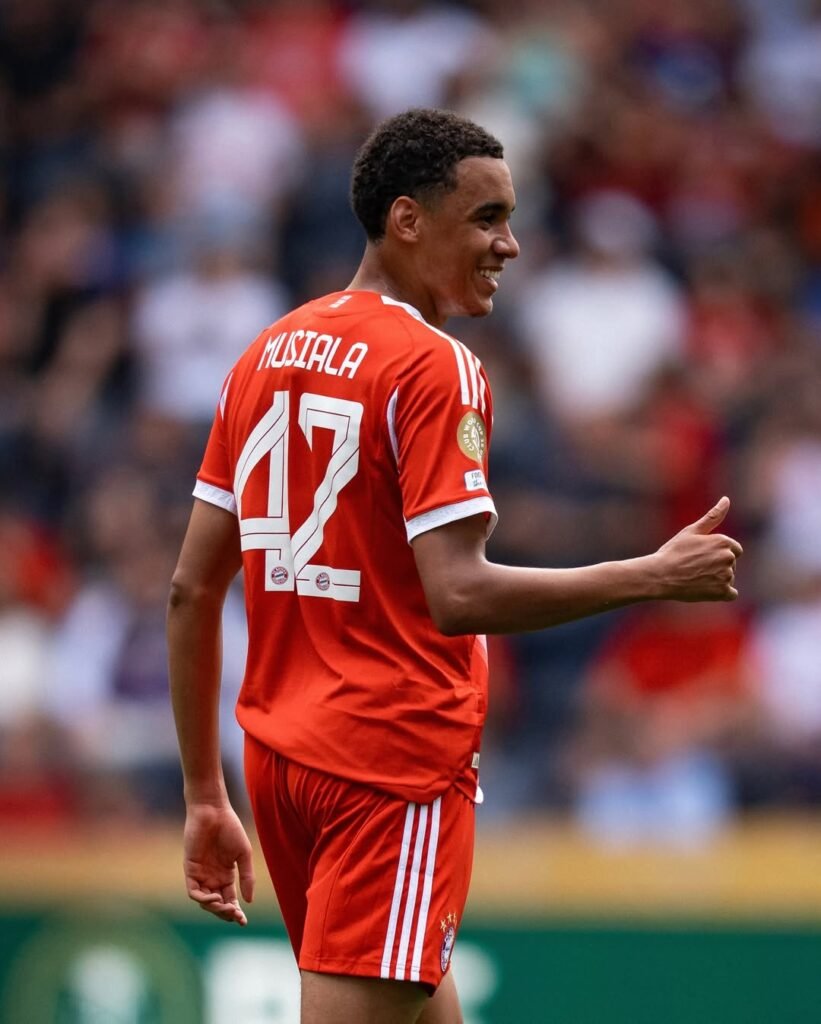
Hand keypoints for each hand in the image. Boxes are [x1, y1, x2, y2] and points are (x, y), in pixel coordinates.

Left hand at [183, 801, 254, 925]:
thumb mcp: (243, 854)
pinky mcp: (190, 869)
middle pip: (218, 904)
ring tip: (225, 906)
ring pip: (205, 902)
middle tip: (235, 915)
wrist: (213, 811)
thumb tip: (249, 902)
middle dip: (226, 913)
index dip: (236, 912)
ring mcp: (201, 874)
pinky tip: (214, 896)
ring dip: (215, 908)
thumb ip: (246, 877)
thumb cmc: (230, 828)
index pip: (230, 900)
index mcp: (227, 875)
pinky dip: (203, 898)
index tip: (244, 922)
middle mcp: (213, 878)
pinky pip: (194, 891)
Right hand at [653, 496, 742, 601]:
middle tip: (694, 567)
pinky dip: (721, 593)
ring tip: (695, 577)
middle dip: (717, 565)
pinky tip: (705, 589)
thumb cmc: (673, 551)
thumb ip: (713, 516)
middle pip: (731, 564)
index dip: (717, 552)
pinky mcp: (722, 592)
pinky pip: (731, 593)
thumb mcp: (692, 531)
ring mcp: (726, 576)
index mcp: (724, 541)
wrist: (660, 575)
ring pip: (728, 578)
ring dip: (716, 579)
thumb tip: (727, 499)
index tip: (701, 555)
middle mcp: (728, 558)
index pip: (734, 549)